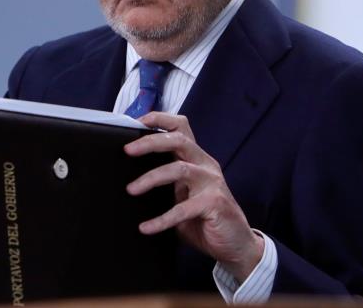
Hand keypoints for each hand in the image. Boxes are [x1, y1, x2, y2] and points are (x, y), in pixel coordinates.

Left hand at [124, 112, 263, 281]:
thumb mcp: (181, 196)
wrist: (235, 243)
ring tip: (131, 189)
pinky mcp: (215, 203)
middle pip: (179, 140)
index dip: (159, 120)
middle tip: (127, 150)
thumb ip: (165, 185)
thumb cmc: (204, 218)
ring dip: (151, 178)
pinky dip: (162, 219)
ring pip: (180, 169)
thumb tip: (129, 181)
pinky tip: (147, 227)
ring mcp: (212, 183)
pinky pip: (183, 209)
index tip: (136, 121)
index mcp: (196, 158)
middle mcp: (205, 165)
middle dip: (150, 142)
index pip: (181, 128)